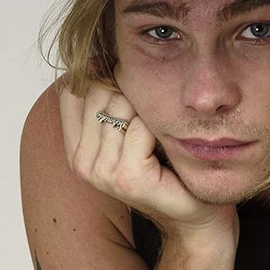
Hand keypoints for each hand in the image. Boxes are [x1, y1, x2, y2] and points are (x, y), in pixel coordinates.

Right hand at [60, 84, 236, 244]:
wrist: (196, 212)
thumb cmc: (168, 167)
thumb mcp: (131, 130)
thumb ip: (108, 101)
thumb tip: (96, 57)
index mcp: (75, 150)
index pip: (73, 90)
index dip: (102, 77)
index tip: (131, 92)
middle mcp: (81, 164)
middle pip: (98, 91)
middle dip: (131, 94)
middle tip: (153, 122)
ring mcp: (102, 173)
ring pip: (120, 106)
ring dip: (148, 111)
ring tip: (159, 135)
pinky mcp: (128, 178)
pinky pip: (141, 127)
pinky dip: (159, 127)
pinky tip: (167, 147)